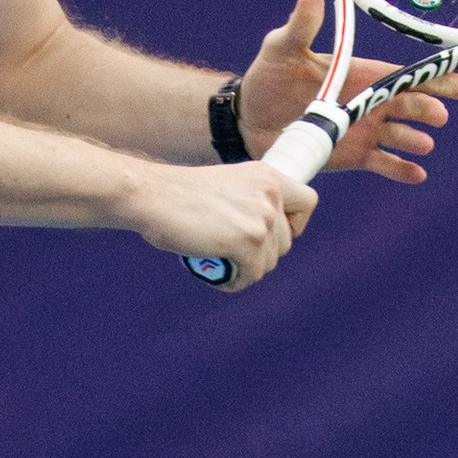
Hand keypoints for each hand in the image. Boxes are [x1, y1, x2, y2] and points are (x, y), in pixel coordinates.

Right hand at [134, 155, 312, 289]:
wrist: (150, 195)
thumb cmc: (178, 196)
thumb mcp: (227, 187)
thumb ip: (250, 202)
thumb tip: (264, 237)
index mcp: (266, 175)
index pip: (307, 202)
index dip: (294, 224)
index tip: (271, 233)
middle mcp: (270, 193)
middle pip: (285, 243)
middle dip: (260, 255)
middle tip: (232, 255)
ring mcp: (261, 217)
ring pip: (269, 263)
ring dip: (246, 270)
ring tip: (220, 265)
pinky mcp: (248, 240)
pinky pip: (251, 275)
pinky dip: (233, 282)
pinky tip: (217, 276)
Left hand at [237, 0, 457, 185]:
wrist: (249, 118)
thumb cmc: (268, 76)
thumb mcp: (282, 47)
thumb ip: (301, 26)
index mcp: (362, 73)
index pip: (408, 74)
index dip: (440, 77)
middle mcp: (371, 102)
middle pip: (413, 104)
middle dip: (429, 108)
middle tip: (438, 115)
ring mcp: (364, 130)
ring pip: (402, 135)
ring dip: (415, 139)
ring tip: (423, 144)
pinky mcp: (353, 155)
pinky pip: (384, 163)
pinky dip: (401, 169)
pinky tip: (418, 173)